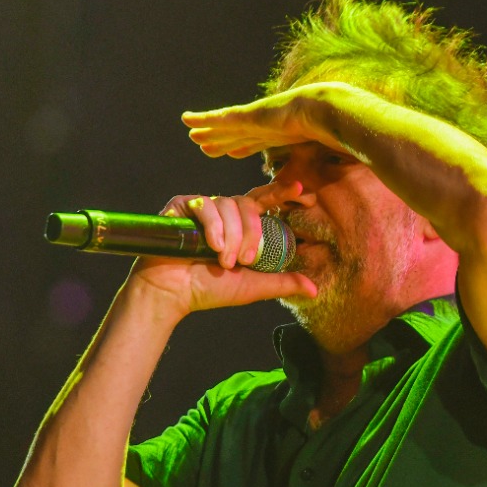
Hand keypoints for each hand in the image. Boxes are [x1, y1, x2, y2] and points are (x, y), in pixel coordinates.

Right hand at [126, 179, 314, 317]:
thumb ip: (282, 283)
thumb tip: (315, 291)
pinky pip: (206, 205)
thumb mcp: (253, 286)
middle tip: (246, 260)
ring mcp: (203, 206)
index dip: (283, 192)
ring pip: (228, 205)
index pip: (265, 200)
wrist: (172, 294)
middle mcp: (224, 211)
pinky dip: (213, 227)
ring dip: (231, 237)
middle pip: (248, 204)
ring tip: (223, 261)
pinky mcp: (182, 205)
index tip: (303, 193)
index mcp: (241, 224)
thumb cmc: (209, 290)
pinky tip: (211, 247)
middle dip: (252, 233)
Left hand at [181, 83, 341, 159]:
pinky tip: (187, 120)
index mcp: (281, 132)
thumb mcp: (322, 153)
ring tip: (192, 133)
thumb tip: (322, 181)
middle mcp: (266, 124)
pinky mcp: (248, 116)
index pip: (257, 141)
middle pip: (237, 134)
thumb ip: (316, 165)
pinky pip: (219, 119)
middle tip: (202, 142)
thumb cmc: (334, 133)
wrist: (330, 113)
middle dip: (220, 139)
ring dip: (207, 130)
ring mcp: (256, 119)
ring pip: (224, 127)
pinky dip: (202, 119)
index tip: (231, 151)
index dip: (242, 146)